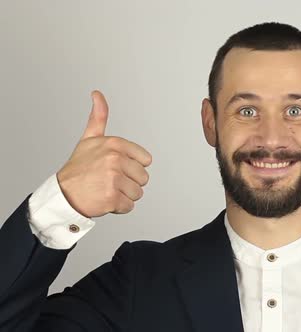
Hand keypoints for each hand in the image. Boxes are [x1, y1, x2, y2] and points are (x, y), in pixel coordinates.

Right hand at [56, 90, 152, 217]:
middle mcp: (115, 159)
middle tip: (109, 180)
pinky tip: (105, 200)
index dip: (133, 166)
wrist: (63, 194)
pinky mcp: (112, 198)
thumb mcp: (90, 139)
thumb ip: (98, 117)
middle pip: (143, 178)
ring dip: (124, 195)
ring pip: (138, 193)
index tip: (115, 167)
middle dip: (129, 182)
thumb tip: (97, 94)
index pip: (146, 161)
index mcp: (115, 144)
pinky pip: (129, 206)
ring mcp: (114, 179)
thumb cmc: (78, 168)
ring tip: (107, 189)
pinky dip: (119, 207)